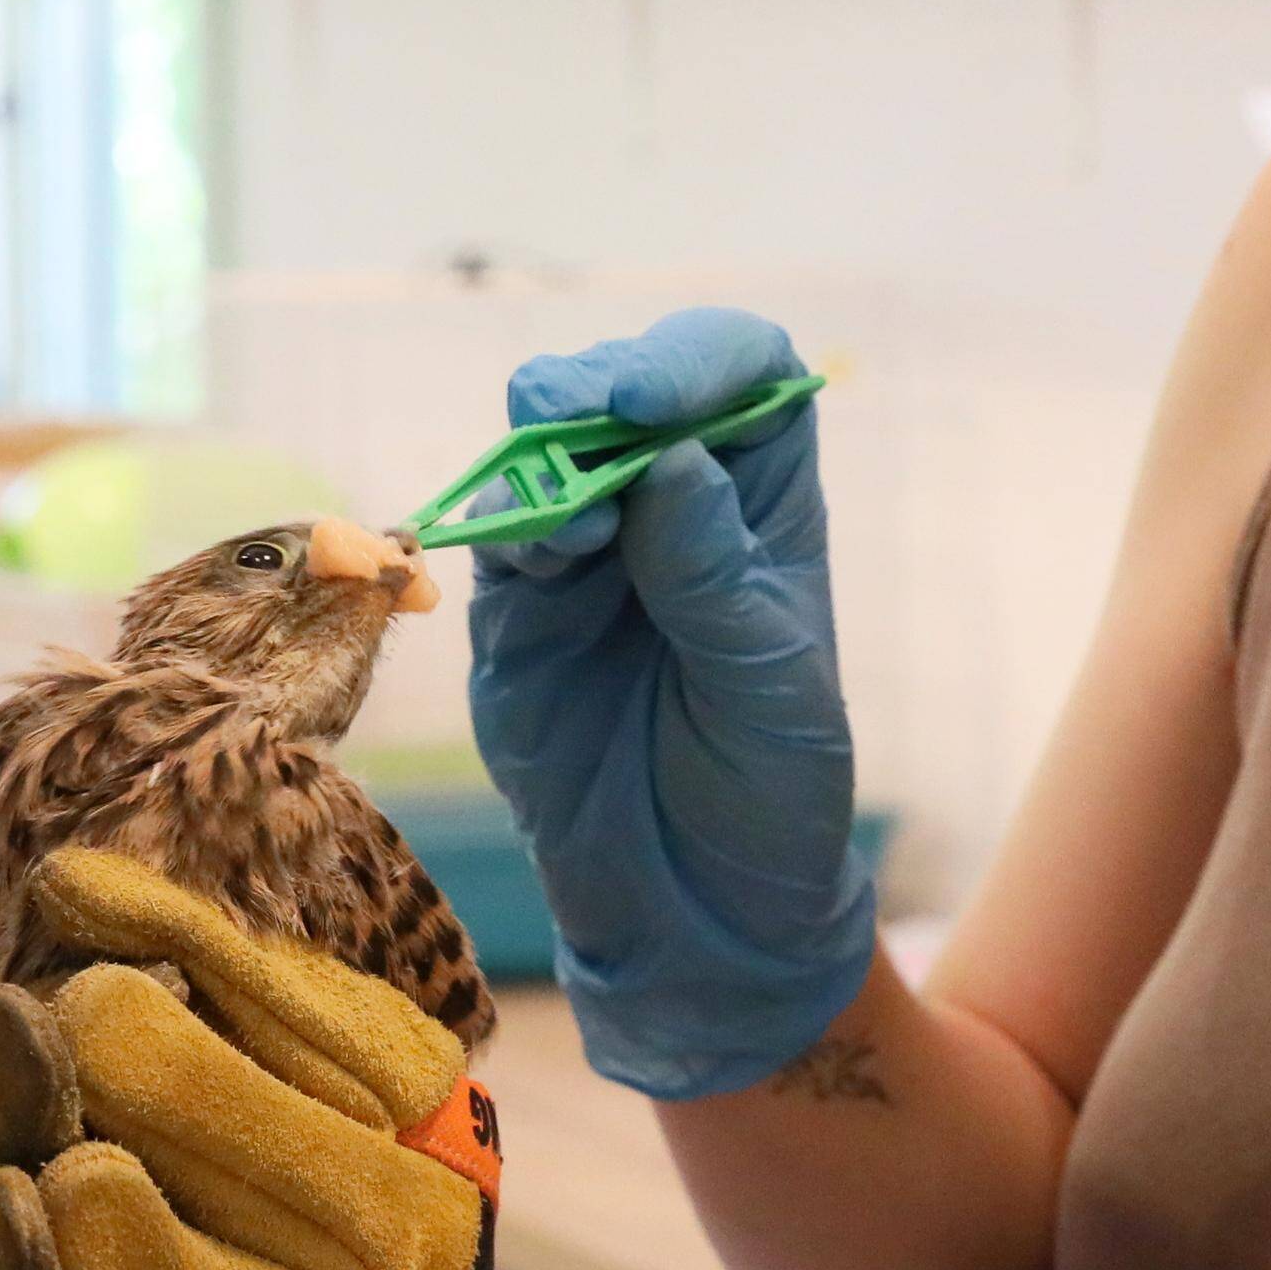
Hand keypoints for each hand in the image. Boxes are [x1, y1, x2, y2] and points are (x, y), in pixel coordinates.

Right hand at [464, 306, 877, 1098]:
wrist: (693, 908)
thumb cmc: (766, 792)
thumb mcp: (769, 688)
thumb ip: (715, 576)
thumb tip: (671, 463)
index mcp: (760, 503)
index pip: (739, 373)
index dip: (698, 361)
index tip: (661, 406)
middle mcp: (671, 506)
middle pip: (624, 387)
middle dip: (597, 390)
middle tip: (585, 422)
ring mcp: (589, 551)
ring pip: (543, 446)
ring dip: (547, 457)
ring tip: (573, 521)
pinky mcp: (520, 610)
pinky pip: (501, 535)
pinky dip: (511, 524)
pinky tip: (540, 552)